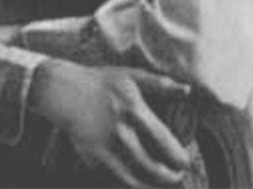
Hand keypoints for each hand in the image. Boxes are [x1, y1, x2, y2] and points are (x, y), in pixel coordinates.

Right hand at [28, 60, 191, 187]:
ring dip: (154, 186)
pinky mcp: (93, 160)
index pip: (165, 144)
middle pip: (154, 169)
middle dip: (171, 178)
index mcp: (134, 111)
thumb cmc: (102, 82)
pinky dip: (133, 185)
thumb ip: (161, 85)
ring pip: (136, 181)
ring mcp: (105, 149)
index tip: (185, 162)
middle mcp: (121, 133)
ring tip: (162, 183)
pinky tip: (142, 182)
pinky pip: (118, 181)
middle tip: (177, 176)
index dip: (180, 159)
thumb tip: (188, 91)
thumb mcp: (132, 76)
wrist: (63, 93)